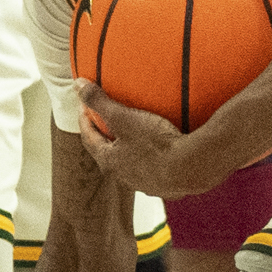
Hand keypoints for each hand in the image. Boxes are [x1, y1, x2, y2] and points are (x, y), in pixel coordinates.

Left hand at [75, 83, 226, 198]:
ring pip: (131, 162)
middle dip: (106, 134)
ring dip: (129, 147)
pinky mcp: (166, 186)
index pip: (89, 138)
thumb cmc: (156, 144)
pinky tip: (161, 147)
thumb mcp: (124, 118)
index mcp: (109, 162)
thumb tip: (78, 85)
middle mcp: (124, 177)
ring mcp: (146, 184)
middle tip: (107, 117)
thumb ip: (100, 101)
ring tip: (136, 131)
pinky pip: (153, 168)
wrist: (193, 167)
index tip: (85, 105)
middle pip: (108, 152)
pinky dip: (151, 156)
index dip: (85, 119)